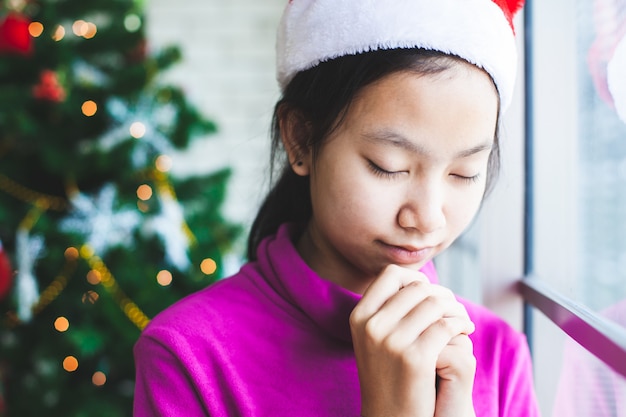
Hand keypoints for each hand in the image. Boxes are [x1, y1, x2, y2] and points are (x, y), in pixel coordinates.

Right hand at [349, 264, 475, 416]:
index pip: (391, 274)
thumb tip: (418, 280)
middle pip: (417, 287)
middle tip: (454, 309)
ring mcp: (390, 342)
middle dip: (442, 294)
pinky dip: (461, 324)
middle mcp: (371, 326)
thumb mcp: (375, 338)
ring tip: (463, 321)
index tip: (430, 294)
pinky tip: (466, 332)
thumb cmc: (390, 376)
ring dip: (456, 308)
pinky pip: (446, 325)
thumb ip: (388, 309)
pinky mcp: (414, 359)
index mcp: (359, 316)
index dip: (416, 278)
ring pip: (434, 303)